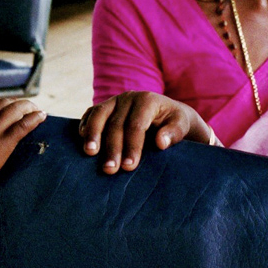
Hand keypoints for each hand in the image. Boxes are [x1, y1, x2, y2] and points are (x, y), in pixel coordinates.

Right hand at [0, 97, 46, 193]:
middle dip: (18, 105)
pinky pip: (23, 125)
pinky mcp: (4, 142)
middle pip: (5, 103)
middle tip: (28, 111)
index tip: (10, 110)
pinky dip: (35, 118)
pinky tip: (42, 116)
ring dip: (29, 108)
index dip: (3, 104)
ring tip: (37, 112)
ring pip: (16, 109)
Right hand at [79, 91, 212, 173]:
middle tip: (110, 169)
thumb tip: (161, 143)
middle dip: (112, 148)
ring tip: (90, 153)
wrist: (166, 112)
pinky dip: (85, 126)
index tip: (129, 166)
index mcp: (148, 100)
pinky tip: (84, 141)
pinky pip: (90, 114)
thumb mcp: (182, 125)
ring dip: (92, 135)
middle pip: (116, 124)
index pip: (136, 125)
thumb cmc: (174, 122)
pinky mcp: (103, 106)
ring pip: (98, 116)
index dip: (132, 146)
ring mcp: (113, 100)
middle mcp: (128, 98)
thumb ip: (175, 133)